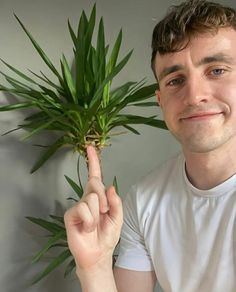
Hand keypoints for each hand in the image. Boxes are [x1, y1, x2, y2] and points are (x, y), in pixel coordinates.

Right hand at [64, 145, 122, 272]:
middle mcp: (87, 198)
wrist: (99, 254)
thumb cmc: (107, 235)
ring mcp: (78, 206)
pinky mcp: (70, 215)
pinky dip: (90, 220)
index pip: (95, 175)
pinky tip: (87, 228)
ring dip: (98, 213)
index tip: (90, 147)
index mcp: (98, 196)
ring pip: (91, 198)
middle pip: (95, 183)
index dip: (93, 161)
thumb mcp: (118, 218)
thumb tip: (110, 187)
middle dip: (104, 197)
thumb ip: (116, 202)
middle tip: (105, 212)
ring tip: (95, 224)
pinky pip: (83, 209)